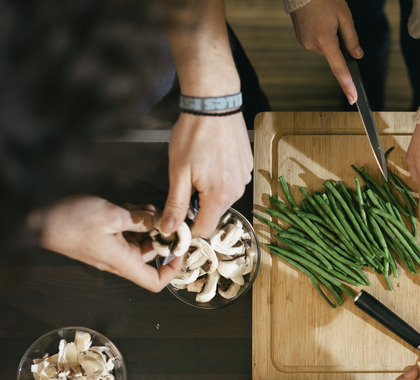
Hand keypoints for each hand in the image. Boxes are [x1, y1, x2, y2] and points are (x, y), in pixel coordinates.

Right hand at [37, 196, 181, 291]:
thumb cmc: (71, 222)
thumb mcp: (112, 216)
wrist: (39, 218)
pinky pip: (127, 232)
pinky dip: (134, 220)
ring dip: (148, 224)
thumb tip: (161, 223)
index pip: (154, 282)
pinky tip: (134, 207)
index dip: (172, 271)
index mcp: (123, 261)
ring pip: (140, 239)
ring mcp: (112, 248)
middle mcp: (119, 259)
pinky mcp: (105, 237)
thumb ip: (140, 220)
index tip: (180, 251)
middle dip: (161, 235)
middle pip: (151, 254)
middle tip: (167, 217)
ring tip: (147, 208)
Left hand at [162, 112, 251, 237]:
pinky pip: (231, 182)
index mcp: (219, 196)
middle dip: (198, 206)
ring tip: (199, 167)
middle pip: (214, 213)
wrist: (214, 105)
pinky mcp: (246, 167)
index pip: (204, 230)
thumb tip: (168, 229)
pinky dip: (220, 178)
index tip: (176, 216)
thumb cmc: (194, 135)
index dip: (187, 227)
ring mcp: (244, 178)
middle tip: (185, 182)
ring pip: (222, 198)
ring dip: (209, 191)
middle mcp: (236, 191)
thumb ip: (175, 204)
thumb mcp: (178, 172)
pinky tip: (212, 159)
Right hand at [290, 0, 362, 103]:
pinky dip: (322, 36)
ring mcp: (305, 43)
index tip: (352, 98)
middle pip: (333, 55)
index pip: (339, 69)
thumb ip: (352, 39)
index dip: (347, 85)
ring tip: (325, 19)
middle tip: (336, 24)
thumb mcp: (344, 16)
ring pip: (325, 49)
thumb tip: (357, 56)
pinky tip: (319, 22)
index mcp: (325, 41)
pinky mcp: (301, 39)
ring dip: (330, 39)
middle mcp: (313, 45)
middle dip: (338, 44)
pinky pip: (317, 43)